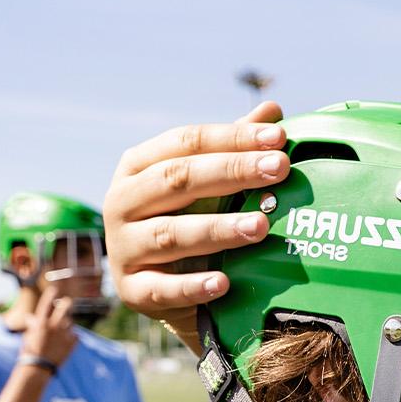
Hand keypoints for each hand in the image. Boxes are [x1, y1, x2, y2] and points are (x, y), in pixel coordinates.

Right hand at [21, 284, 78, 367]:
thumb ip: (33, 325)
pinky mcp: (72, 342)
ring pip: (69, 322)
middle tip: (67, 303)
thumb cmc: (30, 351)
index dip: (51, 294)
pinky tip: (65, 343)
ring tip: (59, 334)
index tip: (55, 288)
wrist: (38, 367)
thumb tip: (30, 318)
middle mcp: (54, 325)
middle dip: (67, 304)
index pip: (47, 303)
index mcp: (41, 322)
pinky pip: (75, 335)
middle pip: (65, 307)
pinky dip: (71, 337)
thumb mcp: (29, 336)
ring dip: (66, 325)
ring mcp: (64, 333)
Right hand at [102, 101, 289, 352]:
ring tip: (261, 226)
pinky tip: (224, 282)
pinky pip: (163, 288)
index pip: (186, 142)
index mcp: (138, 167)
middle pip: (178, 180)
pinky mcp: (132, 290)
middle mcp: (121, 202)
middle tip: (279, 169)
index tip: (279, 138)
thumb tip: (272, 110)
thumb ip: (234, 151)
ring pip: (171, 233)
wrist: (167, 291)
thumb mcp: (207, 186)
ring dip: (218, 229)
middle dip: (232, 172)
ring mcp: (123, 248)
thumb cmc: (189, 222)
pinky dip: (193, 286)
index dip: (233, 138)